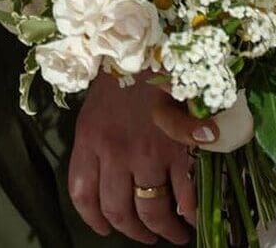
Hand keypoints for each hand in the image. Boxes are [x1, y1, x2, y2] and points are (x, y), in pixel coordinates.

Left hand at [68, 76, 206, 244]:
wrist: (154, 47)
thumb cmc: (123, 74)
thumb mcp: (96, 108)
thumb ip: (97, 143)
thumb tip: (107, 176)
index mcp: (89, 140)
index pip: (82, 194)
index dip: (93, 219)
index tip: (104, 229)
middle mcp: (114, 153)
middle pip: (118, 210)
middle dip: (134, 231)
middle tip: (146, 237)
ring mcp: (146, 154)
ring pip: (152, 209)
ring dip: (164, 230)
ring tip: (174, 234)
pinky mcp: (178, 150)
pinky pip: (185, 195)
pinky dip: (190, 213)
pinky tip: (193, 217)